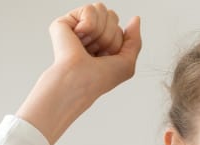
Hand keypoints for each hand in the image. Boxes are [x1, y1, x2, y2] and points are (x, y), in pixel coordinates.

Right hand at [16, 4, 141, 144]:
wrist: (79, 80)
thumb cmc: (99, 79)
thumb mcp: (127, 63)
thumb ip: (135, 40)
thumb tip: (135, 19)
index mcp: (101, 45)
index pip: (118, 28)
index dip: (117, 43)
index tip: (105, 58)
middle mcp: (89, 36)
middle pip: (112, 16)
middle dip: (110, 36)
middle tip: (96, 52)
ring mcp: (76, 28)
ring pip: (102, 9)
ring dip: (101, 32)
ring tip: (87, 46)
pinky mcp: (64, 23)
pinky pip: (90, 8)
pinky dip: (90, 24)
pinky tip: (79, 36)